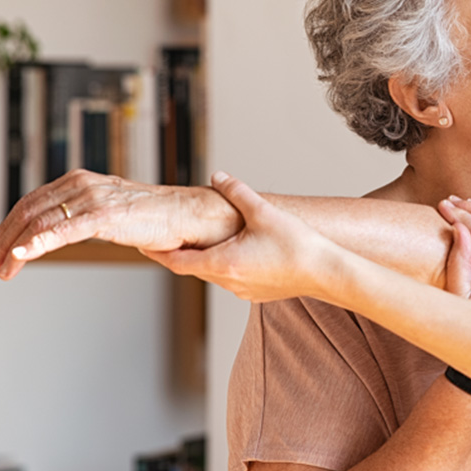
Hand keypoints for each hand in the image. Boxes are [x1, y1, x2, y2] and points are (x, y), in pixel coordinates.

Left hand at [0, 169, 243, 279]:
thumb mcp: (111, 212)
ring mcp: (93, 198)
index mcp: (80, 180)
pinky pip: (63, 231)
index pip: (32, 202)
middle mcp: (82, 184)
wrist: (189, 215)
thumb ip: (86, 216)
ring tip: (3, 271)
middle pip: (29, 212)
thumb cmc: (157, 218)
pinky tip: (21, 256)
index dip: (10, 227)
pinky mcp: (105, 215)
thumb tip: (65, 233)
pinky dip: (37, 243)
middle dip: (5, 241)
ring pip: (39, 223)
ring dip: (15, 250)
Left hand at [144, 171, 332, 302]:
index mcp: (222, 262)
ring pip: (214, 274)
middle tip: (169, 239)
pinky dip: (227, 265)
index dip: (158, 253)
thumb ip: (236, 192)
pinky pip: (233, 279)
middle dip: (181, 253)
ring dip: (206, 259)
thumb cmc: (297, 246)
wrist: (327, 273)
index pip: (176, 261)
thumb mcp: (263, 211)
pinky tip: (239, 252)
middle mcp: (228, 281)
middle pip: (194, 268)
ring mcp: (243, 291)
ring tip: (205, 242)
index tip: (143, 246)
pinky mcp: (258, 294)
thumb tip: (218, 176)